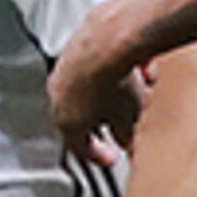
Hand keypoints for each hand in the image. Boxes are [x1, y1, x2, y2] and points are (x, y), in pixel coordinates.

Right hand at [46, 12, 149, 164]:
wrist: (108, 39)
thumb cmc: (114, 81)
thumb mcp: (128, 119)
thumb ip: (127, 136)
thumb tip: (129, 142)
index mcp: (66, 122)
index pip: (80, 149)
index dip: (100, 156)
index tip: (112, 157)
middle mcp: (58, 96)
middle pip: (84, 116)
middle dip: (108, 121)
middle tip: (126, 123)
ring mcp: (63, 71)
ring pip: (91, 90)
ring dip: (113, 94)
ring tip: (137, 92)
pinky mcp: (74, 48)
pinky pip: (96, 66)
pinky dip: (113, 71)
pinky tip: (137, 68)